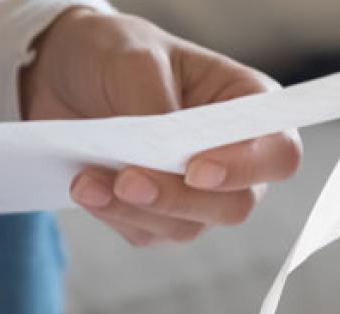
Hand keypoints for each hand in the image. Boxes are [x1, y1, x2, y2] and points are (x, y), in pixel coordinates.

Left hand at [22, 8, 301, 245]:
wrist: (61, 75)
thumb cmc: (114, 54)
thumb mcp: (134, 59)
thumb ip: (156, 108)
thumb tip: (161, 157)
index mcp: (246, 104)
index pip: (278, 152)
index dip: (247, 168)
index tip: (196, 170)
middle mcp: (233, 156)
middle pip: (236, 204)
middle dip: (179, 199)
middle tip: (127, 180)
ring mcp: (197, 192)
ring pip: (188, 226)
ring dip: (136, 210)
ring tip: (87, 180)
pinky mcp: (158, 214)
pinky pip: (148, 233)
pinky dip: (115, 215)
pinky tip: (86, 187)